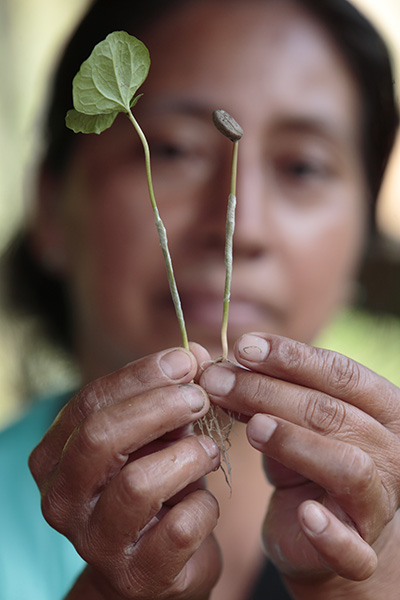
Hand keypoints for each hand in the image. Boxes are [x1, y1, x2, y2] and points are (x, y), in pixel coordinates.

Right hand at [29, 345, 220, 598]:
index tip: (185, 360)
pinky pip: (179, 528)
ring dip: (187, 456)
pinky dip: (204, 505)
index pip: (90, 403)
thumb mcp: (153, 436)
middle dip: (159, 407)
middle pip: (102, 436)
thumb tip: (195, 353)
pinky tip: (207, 500)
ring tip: (208, 451)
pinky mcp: (138, 575)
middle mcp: (62, 500)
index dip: (142, 375)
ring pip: (138, 483)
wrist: (153, 566)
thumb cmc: (153, 485)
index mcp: (55, 458)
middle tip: (201, 397)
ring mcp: (96, 542)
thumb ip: (169, 395)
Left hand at [200, 332, 399, 586]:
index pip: (341, 372)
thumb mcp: (288, 420)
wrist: (324, 536)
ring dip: (296, 443)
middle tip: (217, 381)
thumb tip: (216, 365)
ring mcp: (380, 503)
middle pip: (332, 412)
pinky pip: (353, 548)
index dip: (291, 357)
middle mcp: (392, 452)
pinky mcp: (361, 553)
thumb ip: (264, 393)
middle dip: (268, 392)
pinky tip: (304, 514)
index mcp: (383, 409)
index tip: (243, 347)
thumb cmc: (308, 463)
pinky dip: (330, 532)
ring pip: (348, 466)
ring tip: (252, 428)